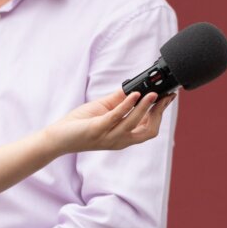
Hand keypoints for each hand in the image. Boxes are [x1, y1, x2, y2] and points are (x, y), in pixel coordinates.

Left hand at [45, 89, 174, 154]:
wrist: (58, 137)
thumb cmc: (79, 124)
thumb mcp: (104, 110)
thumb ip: (120, 101)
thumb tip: (135, 87)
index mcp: (124, 137)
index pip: (150, 127)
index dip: (161, 113)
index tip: (168, 97)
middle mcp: (120, 140)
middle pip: (149, 130)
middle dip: (159, 113)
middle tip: (164, 96)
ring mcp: (109, 137)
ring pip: (134, 124)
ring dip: (145, 107)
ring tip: (152, 93)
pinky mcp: (97, 130)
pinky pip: (116, 117)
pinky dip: (127, 105)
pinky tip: (134, 94)